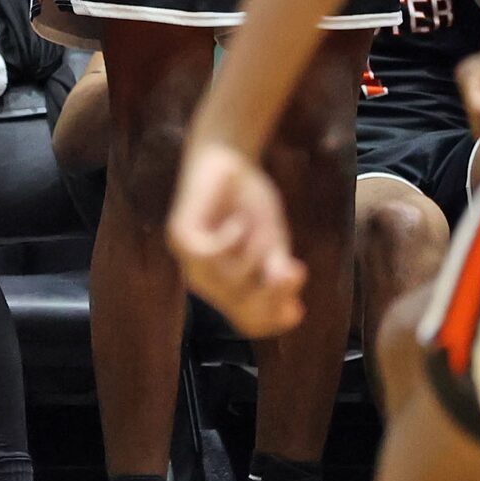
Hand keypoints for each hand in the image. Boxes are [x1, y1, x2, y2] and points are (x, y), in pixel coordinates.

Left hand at [169, 142, 306, 337]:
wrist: (227, 158)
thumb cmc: (249, 202)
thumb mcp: (272, 241)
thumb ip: (277, 271)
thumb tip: (293, 305)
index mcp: (230, 285)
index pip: (249, 322)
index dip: (273, 321)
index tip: (298, 310)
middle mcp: (208, 281)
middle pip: (244, 309)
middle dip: (274, 291)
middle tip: (295, 268)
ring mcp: (190, 262)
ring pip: (232, 281)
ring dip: (255, 253)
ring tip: (256, 226)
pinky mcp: (181, 240)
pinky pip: (213, 254)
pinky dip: (233, 237)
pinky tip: (236, 220)